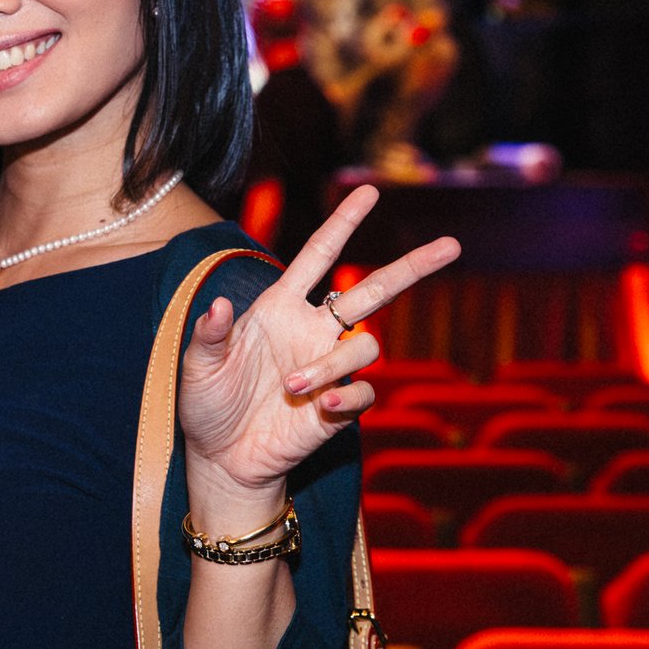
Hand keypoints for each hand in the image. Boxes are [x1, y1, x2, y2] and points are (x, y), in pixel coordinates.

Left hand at [178, 185, 459, 497]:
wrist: (221, 457)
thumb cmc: (207, 403)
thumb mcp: (197, 366)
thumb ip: (207, 334)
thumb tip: (219, 304)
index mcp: (280, 308)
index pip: (319, 257)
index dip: (343, 223)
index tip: (369, 191)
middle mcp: (312, 331)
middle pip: (373, 291)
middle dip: (411, 268)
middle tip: (451, 245)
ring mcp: (329, 368)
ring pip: (363, 347)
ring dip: (330, 364)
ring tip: (289, 386)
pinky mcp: (339, 407)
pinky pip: (364, 393)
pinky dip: (348, 396)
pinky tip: (323, 407)